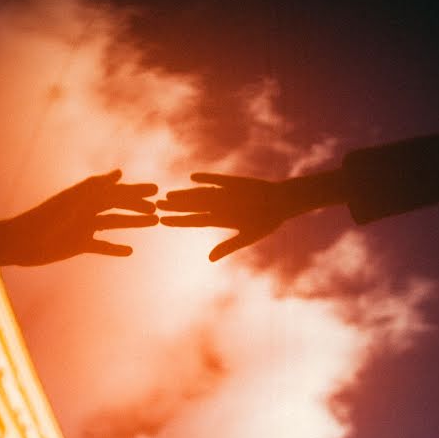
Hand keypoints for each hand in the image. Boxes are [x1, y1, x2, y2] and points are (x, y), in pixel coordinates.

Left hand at [0, 169, 157, 265]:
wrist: (19, 243)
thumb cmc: (43, 220)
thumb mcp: (71, 203)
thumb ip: (95, 189)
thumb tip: (119, 174)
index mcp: (84, 196)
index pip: (115, 191)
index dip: (135, 191)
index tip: (156, 190)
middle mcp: (86, 209)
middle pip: (117, 205)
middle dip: (138, 205)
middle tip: (160, 207)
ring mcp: (84, 227)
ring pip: (114, 223)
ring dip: (133, 223)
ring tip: (154, 222)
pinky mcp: (79, 245)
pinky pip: (102, 246)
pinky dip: (115, 248)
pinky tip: (130, 251)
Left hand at [157, 173, 286, 260]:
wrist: (283, 202)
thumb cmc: (267, 222)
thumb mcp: (247, 237)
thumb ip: (228, 246)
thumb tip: (209, 259)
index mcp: (220, 220)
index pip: (193, 221)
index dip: (178, 221)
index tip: (161, 221)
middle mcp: (218, 206)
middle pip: (192, 206)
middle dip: (174, 207)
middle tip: (155, 205)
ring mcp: (224, 193)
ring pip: (200, 193)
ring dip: (185, 194)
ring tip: (168, 195)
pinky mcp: (233, 182)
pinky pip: (217, 180)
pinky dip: (207, 179)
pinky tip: (193, 178)